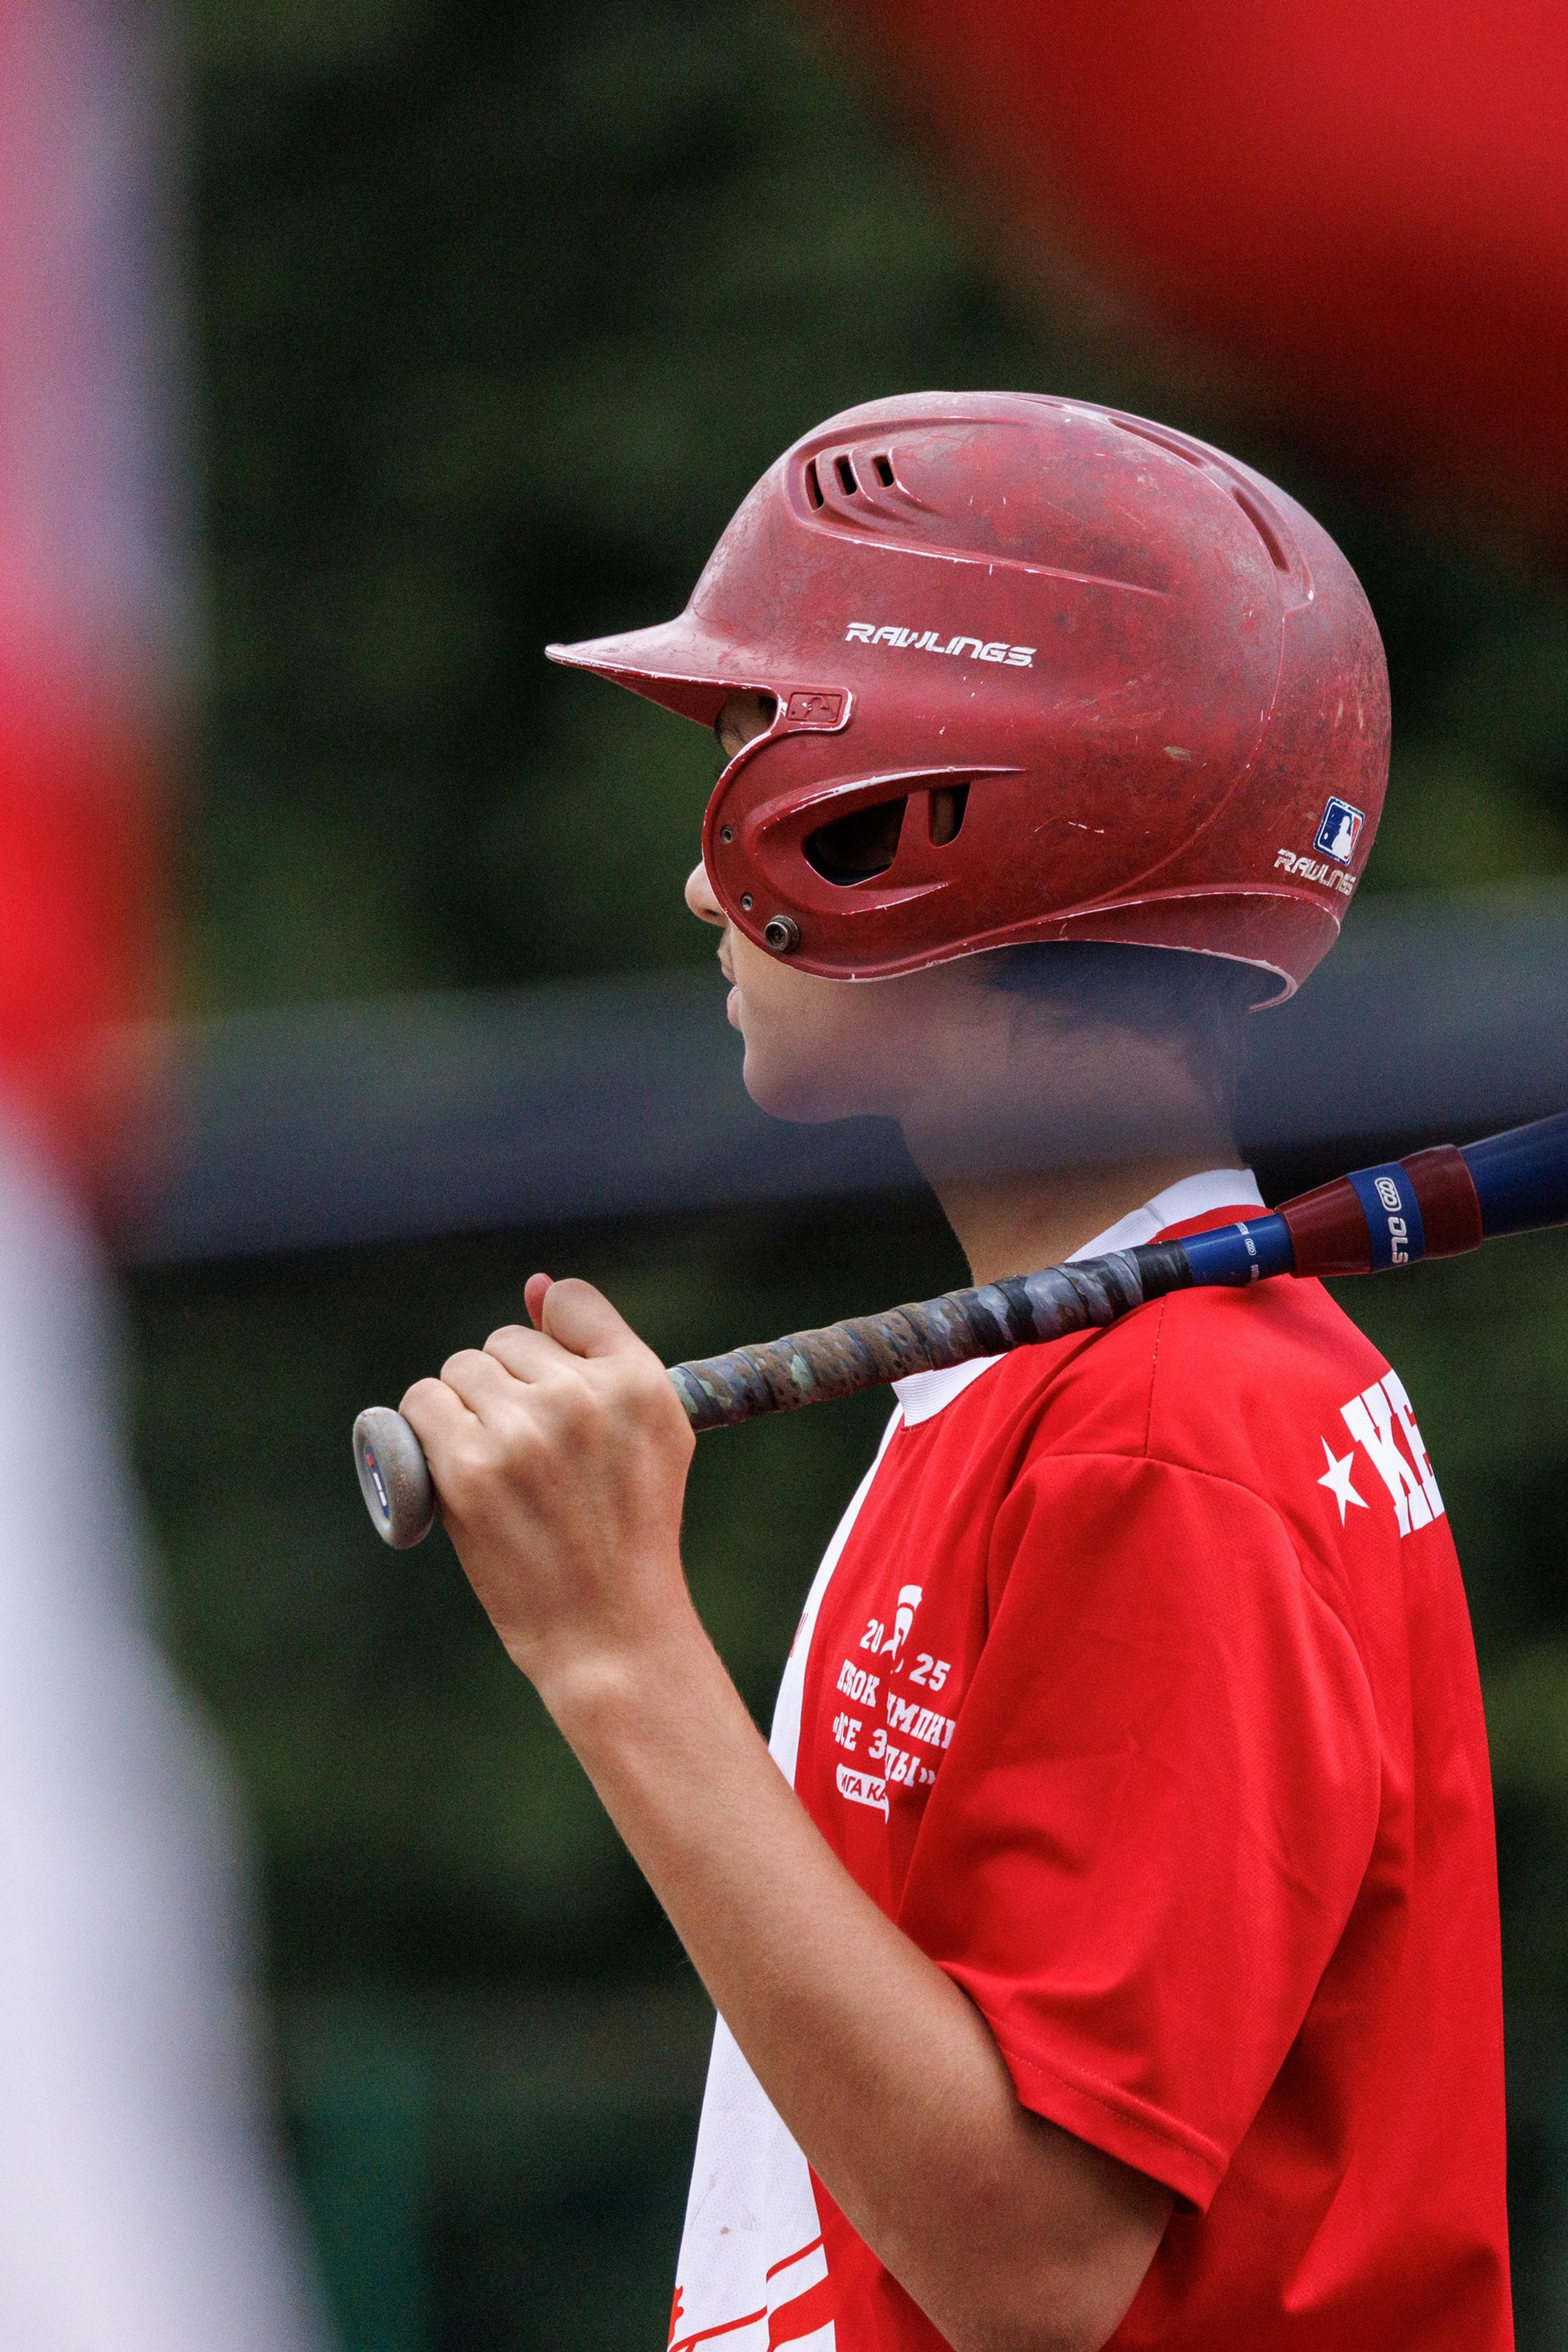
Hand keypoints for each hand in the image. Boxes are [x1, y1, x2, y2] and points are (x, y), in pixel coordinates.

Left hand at [398, 1277, 696, 1696]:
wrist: (609, 1629)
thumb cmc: (629, 1531)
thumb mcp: (651, 1435)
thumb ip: (600, 1354)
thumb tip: (533, 1285)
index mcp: (639, 1382)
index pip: (570, 1302)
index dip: (551, 1343)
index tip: (551, 1391)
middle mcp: (583, 1397)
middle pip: (505, 1341)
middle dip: (505, 1387)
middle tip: (527, 1452)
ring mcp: (524, 1432)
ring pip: (460, 1369)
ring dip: (463, 1407)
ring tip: (492, 1462)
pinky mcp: (471, 1470)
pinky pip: (421, 1404)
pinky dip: (423, 1428)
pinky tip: (448, 1463)